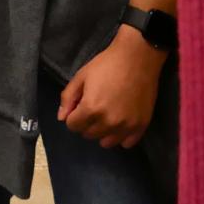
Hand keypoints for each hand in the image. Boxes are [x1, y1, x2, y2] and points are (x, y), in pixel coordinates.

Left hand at [58, 28, 165, 147]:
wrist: (137, 59)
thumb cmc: (106, 65)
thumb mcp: (81, 77)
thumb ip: (68, 98)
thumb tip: (61, 118)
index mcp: (91, 109)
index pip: (73, 126)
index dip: (72, 116)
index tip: (78, 107)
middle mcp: (108, 122)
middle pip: (89, 135)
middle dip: (85, 124)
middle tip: (92, 109)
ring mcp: (126, 126)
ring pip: (106, 142)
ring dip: (102, 132)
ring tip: (105, 116)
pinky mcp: (141, 126)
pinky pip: (127, 143)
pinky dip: (120, 137)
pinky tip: (119, 123)